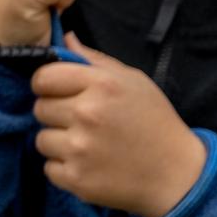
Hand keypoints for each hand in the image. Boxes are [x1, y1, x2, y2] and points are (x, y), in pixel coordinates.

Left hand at [32, 34, 208, 216]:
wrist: (177, 174)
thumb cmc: (154, 121)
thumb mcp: (133, 81)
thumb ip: (94, 60)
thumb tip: (65, 38)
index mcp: (101, 85)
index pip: (43, 77)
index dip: (49, 85)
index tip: (61, 93)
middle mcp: (87, 114)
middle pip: (39, 108)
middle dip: (56, 113)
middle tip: (84, 122)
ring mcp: (79, 148)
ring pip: (41, 139)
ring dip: (59, 142)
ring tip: (89, 143)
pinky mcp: (76, 178)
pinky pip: (49, 167)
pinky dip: (64, 168)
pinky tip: (89, 164)